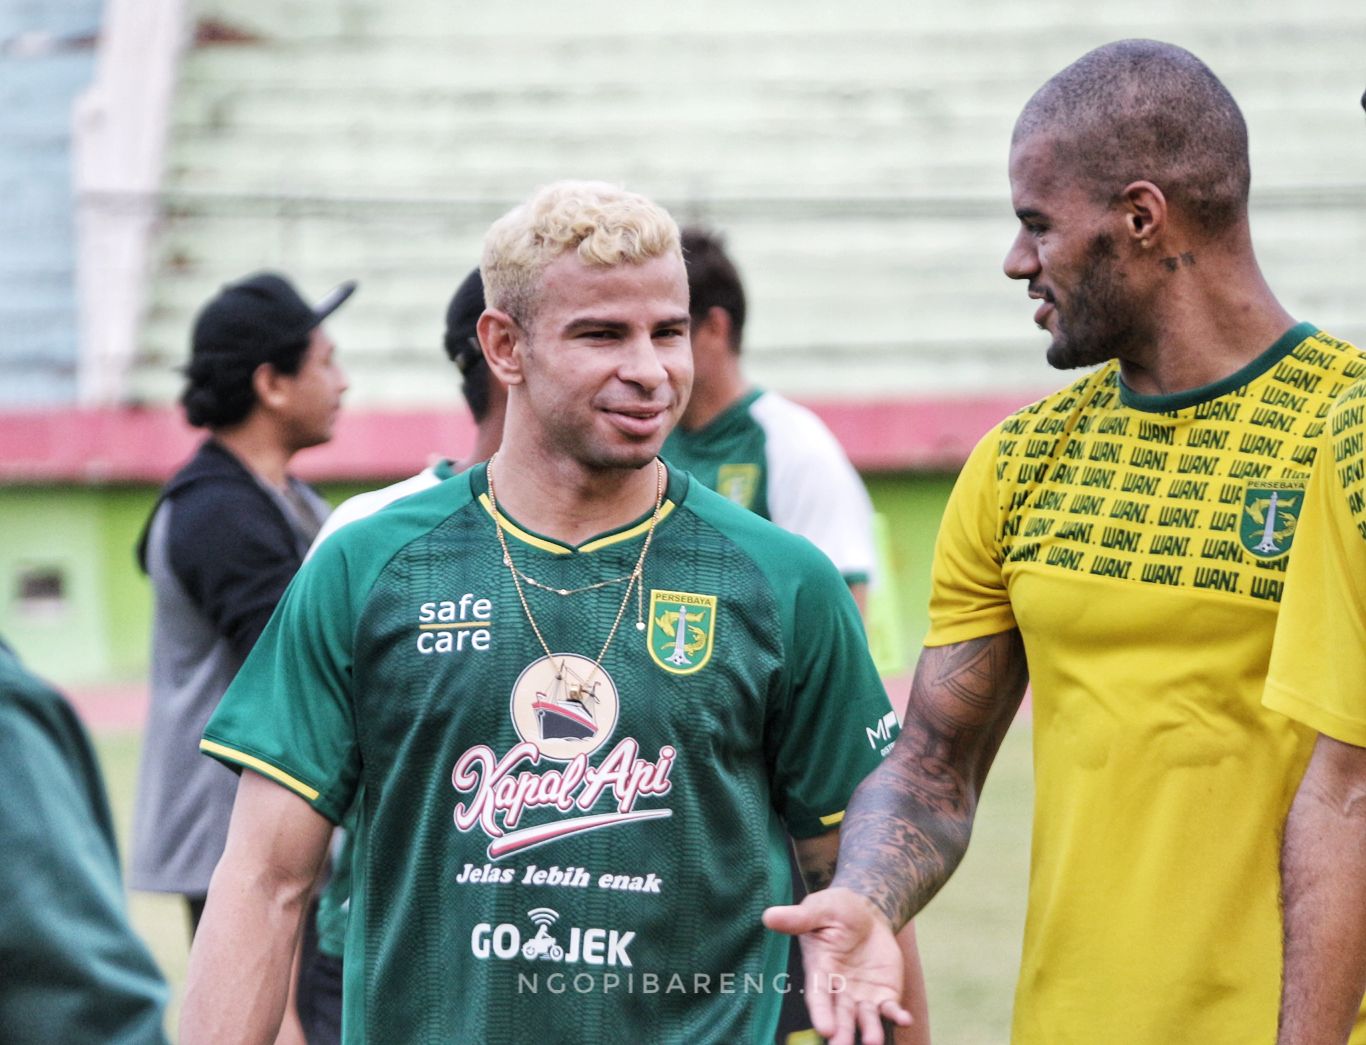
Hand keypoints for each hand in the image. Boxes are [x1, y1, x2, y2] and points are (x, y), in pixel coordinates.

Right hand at [763, 886, 912, 1044]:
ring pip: (864, 1019)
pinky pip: (890, 1010)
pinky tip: (905, 1020)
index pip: (818, 995)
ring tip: (873, 1042)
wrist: (867, 912)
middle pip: (839, 1015)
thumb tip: (768, 916)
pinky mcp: (884, 995)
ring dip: (869, 1031)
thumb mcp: (819, 908)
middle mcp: (839, 990)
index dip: (821, 1013)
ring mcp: (862, 995)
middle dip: (841, 1032)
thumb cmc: (836, 909)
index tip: (825, 1029)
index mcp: (819, 970)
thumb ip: (798, 918)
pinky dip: (897, 1016)